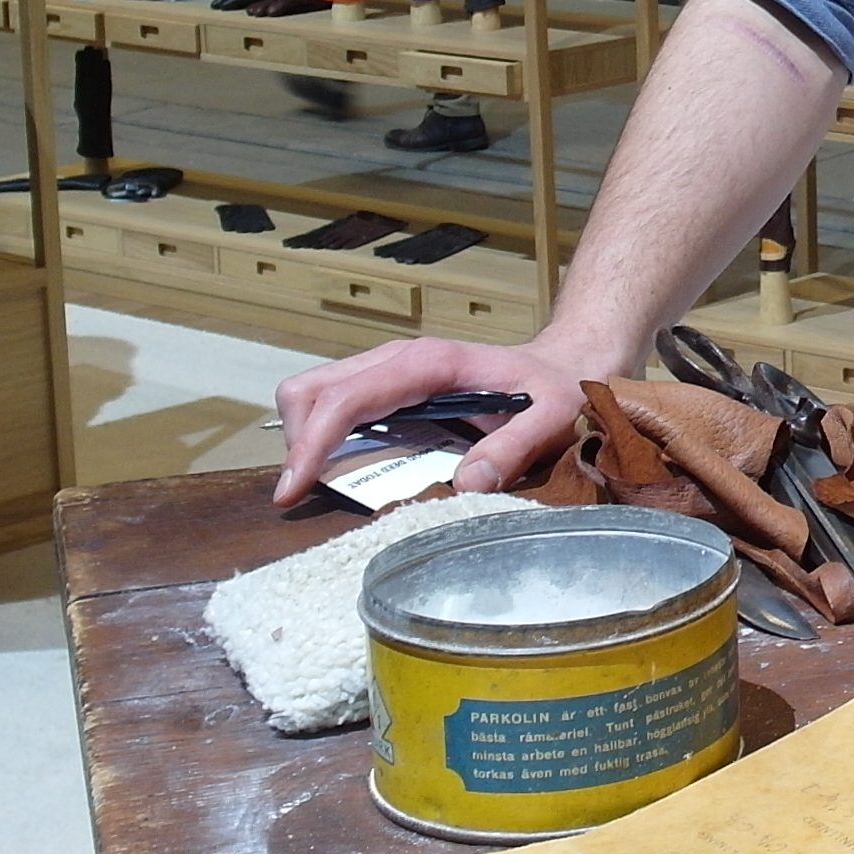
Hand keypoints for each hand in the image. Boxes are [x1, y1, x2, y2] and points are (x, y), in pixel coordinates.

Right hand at [272, 333, 605, 503]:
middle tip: (303, 492)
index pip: (347, 398)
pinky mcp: (387, 388)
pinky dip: (321, 436)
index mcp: (427, 364)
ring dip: (303, 438)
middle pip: (311, 389)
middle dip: (296, 440)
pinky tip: (336, 469)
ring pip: (313, 394)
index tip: (292, 488)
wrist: (561, 365)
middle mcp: (397, 361)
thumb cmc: (554, 389)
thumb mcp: (552, 417)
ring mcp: (387, 372)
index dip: (311, 443)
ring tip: (316, 485)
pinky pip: (335, 406)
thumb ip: (514, 446)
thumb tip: (466, 483)